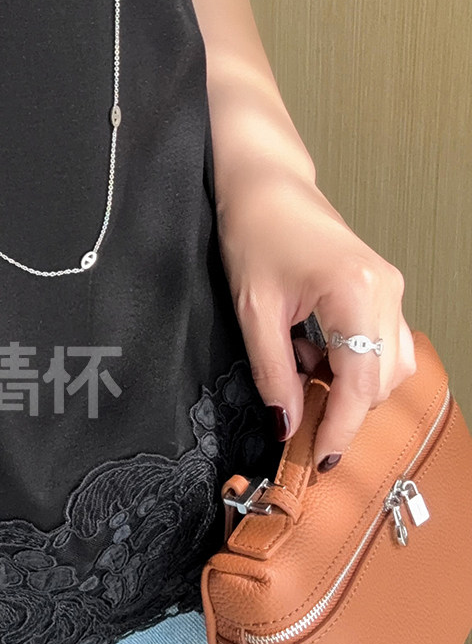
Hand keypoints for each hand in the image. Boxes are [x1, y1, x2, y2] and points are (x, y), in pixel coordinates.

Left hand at [215, 170, 415, 472]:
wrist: (265, 184)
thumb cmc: (254, 229)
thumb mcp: (253, 309)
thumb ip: (273, 371)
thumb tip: (287, 423)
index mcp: (356, 291)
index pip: (361, 383)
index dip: (340, 428)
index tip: (318, 458)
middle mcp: (385, 290)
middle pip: (381, 381)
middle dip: (343, 411)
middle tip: (299, 427)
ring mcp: (390, 287)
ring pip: (388, 366)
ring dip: (349, 387)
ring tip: (300, 374)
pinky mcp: (382, 288)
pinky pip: (382, 344)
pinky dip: (352, 363)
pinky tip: (313, 354)